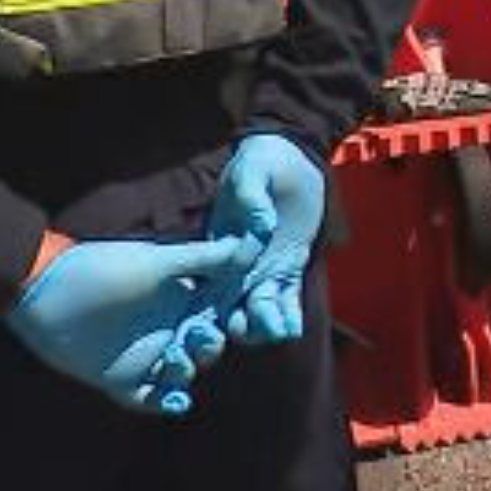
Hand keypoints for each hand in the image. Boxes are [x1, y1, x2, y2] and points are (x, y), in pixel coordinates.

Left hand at [4, 233, 255, 415]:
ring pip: (180, 374)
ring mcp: (143, 355)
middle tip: (200, 338)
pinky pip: (149, 399)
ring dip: (185, 372)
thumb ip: (201, 258)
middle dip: (208, 346)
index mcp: (177, 298)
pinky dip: (165, 402)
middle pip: (202, 347)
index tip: (240, 318)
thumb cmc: (101, 269)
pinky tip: (176, 401)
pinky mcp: (120, 379)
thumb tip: (247, 243)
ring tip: (176, 361)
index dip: (230, 318)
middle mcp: (164, 328)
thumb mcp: (156, 261)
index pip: (216, 314)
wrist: (44, 293)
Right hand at [206, 132, 326, 345]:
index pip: (200, 284)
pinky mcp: (286, 272)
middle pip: (223, 309)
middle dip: (229, 327)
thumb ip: (252, 195)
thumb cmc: (263, 162)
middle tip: (242, 330)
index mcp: (214, 248)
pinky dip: (287, 319)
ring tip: (274, 328)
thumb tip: (260, 226)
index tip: (206, 322)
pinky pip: (285, 303)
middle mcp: (232, 268)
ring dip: (260, 327)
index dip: (198, 310)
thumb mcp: (253, 170)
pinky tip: (292, 327)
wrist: (292, 161)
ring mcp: (260, 273)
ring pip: (254, 313)